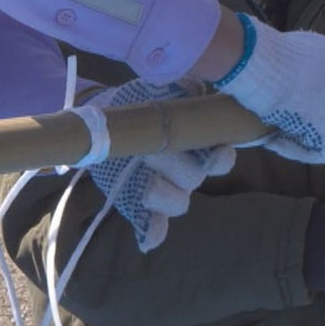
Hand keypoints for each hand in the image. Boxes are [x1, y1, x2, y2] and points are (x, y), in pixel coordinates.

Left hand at [83, 80, 235, 251]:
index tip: (216, 152)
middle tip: (154, 152)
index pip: (220, 158)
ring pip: (178, 203)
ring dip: (164, 196)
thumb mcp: (159, 88)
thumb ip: (181, 87)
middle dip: (177, 166)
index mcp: (194, 145)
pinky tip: (147, 238)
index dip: (220, 159)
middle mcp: (184, 171)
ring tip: (145, 186)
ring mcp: (162, 190)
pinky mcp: (136, 204)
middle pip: (194, 179)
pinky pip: (151, 227)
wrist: (105, 118)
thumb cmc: (139, 102)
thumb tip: (194, 87)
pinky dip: (151, 233)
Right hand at [217, 14, 324, 163]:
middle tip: (318, 141)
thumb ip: (324, 71)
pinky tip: (276, 142)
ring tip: (287, 138)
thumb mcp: (311, 52)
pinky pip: (319, 152)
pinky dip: (297, 150)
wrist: (265, 64)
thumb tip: (315, 89)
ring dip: (319, 145)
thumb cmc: (277, 54)